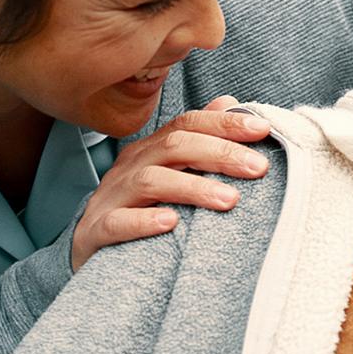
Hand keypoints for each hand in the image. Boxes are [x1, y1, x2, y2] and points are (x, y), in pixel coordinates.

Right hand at [71, 96, 268, 269]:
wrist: (89, 250)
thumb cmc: (141, 209)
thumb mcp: (172, 172)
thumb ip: (200, 139)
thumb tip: (231, 102)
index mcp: (151, 150)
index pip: (188, 124)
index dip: (225, 124)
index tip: (263, 130)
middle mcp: (131, 166)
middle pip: (175, 147)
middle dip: (220, 153)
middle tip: (259, 168)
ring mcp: (111, 197)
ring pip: (151, 182)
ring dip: (193, 188)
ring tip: (230, 200)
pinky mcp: (96, 231)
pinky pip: (117, 223)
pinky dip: (143, 221)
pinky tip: (171, 223)